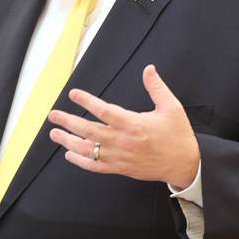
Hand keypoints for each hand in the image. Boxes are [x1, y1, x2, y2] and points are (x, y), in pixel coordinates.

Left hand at [48, 64, 199, 188]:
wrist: (185, 164)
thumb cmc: (178, 135)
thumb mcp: (172, 107)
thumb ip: (157, 87)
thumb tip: (148, 69)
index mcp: (134, 124)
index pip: (105, 111)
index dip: (87, 102)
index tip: (74, 94)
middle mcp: (123, 141)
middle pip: (89, 131)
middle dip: (69, 122)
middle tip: (54, 115)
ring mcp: (120, 157)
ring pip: (89, 150)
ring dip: (69, 141)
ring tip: (55, 134)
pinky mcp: (120, 168)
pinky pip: (96, 166)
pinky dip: (81, 162)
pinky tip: (70, 154)